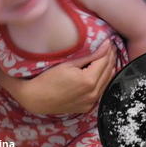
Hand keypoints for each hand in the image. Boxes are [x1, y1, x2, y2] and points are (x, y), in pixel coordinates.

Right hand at [0, 39, 116, 113]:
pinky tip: (102, 71)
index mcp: (88, 81)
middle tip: (110, 45)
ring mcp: (90, 102)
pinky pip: (101, 91)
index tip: (108, 40)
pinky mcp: (87, 106)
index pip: (104, 61)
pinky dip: (104, 79)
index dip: (107, 49)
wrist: (35, 99)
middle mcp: (92, 93)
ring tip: (108, 54)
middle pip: (108, 71)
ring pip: (107, 81)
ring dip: (109, 67)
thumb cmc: (48, 78)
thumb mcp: (68, 64)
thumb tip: (105, 45)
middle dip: (110, 56)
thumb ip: (89, 56)